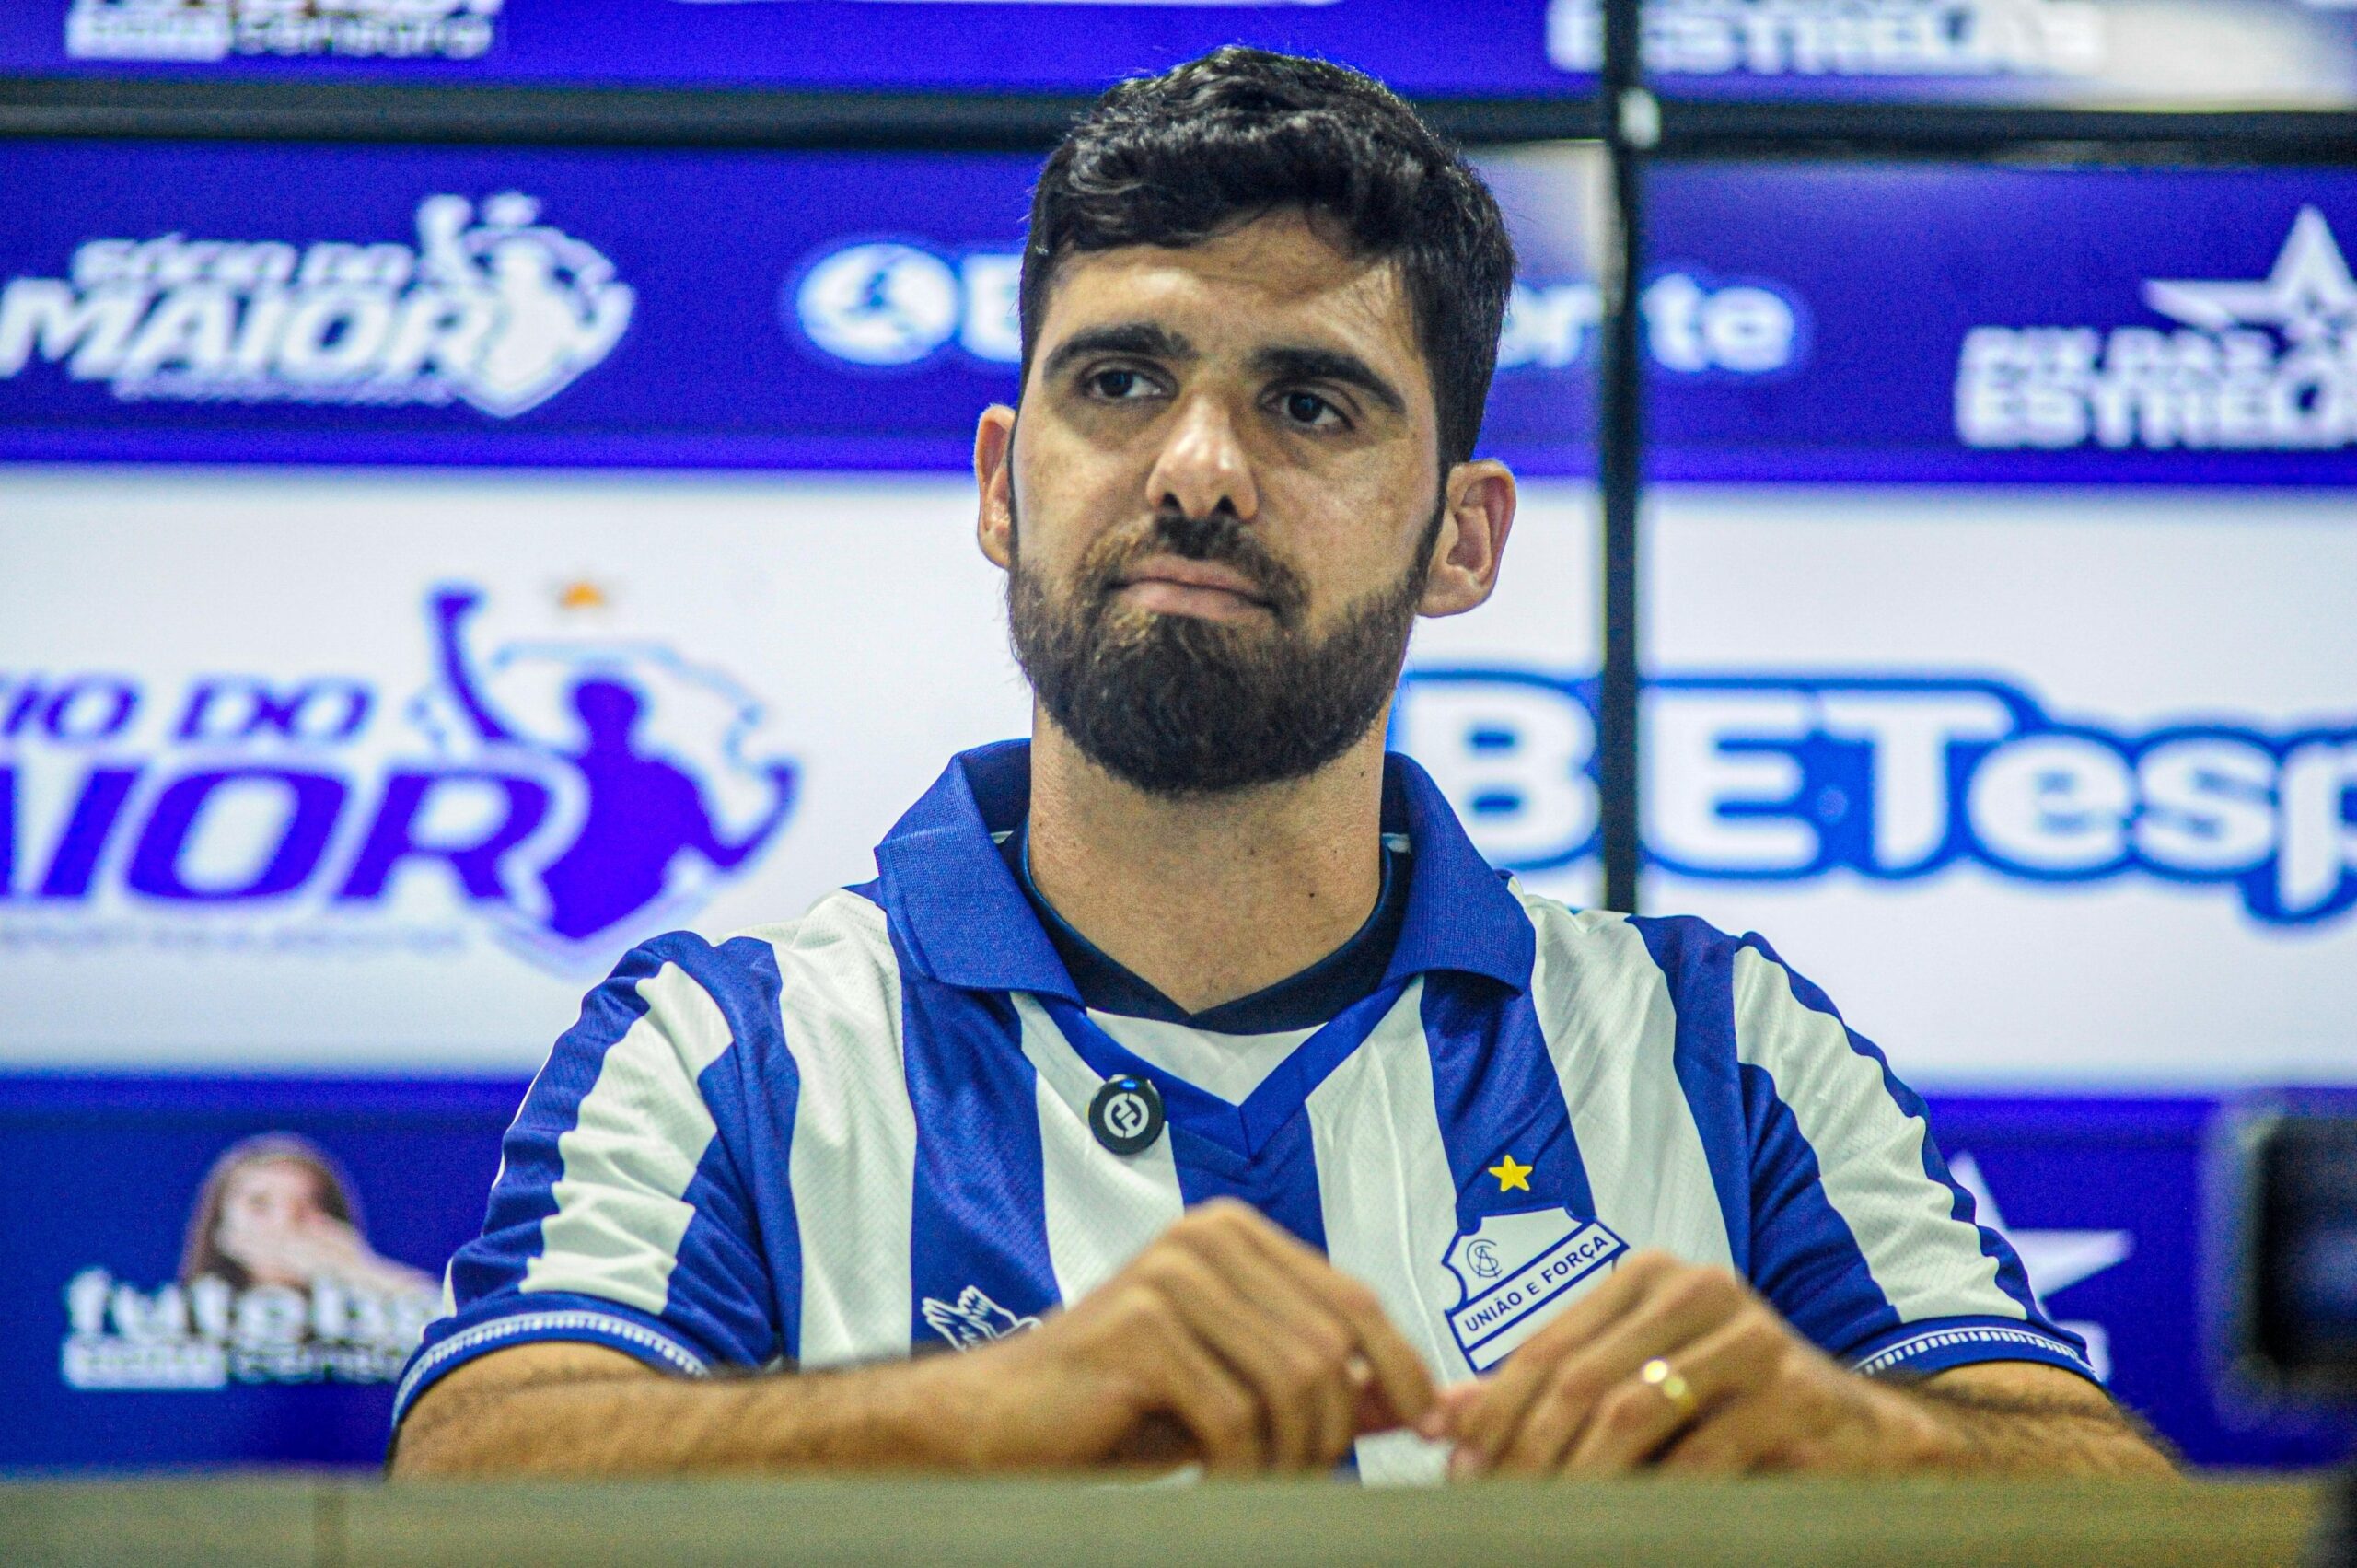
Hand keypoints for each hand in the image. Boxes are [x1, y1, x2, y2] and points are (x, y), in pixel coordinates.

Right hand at [915, 1198, 1435, 1473]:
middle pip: (1330, 1346)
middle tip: (1308, 1476)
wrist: (994, 1422)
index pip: (1352, 1298)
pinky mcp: (1141, 1330)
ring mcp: (1171, 1278)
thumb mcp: (1234, 1390)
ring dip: (1291, 1455)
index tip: (1429, 1422)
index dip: (1400, 1366)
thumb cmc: (1112, 1406)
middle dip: (1336, 1428)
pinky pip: (1237, 1418)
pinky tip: (1222, 1486)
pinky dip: (1243, 1470)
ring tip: (1260, 1482)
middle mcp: (1204, 1239)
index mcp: (1231, 1233)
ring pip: (1294, 1383)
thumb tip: (1423, 1400)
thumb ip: (1322, 1384)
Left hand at [1434, 1250, 1947, 1476]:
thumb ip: (1550, 1393)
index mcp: (1650, 1276)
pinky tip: (1624, 1527)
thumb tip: (1441, 1418)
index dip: (1494, 1408)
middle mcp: (1698, 1289)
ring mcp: (1751, 1336)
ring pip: (1631, 1413)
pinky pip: (1701, 1455)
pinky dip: (1653, 1497)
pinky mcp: (1794, 1390)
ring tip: (1542, 1519)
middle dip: (1524, 1449)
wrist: (1863, 1428)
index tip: (1455, 1462)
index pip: (1547, 1345)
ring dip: (1575, 1477)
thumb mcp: (1638, 1384)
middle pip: (1581, 1379)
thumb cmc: (1731, 1406)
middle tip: (1489, 1503)